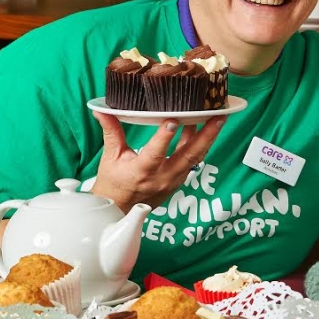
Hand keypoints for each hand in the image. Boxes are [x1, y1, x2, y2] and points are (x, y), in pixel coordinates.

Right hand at [90, 111, 225, 212]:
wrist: (119, 209)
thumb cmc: (114, 183)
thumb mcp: (110, 156)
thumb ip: (111, 131)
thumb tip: (101, 110)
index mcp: (141, 171)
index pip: (154, 153)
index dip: (164, 137)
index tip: (172, 120)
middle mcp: (162, 177)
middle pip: (188, 155)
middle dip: (205, 135)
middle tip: (218, 117)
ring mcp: (173, 180)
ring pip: (195, 157)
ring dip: (207, 138)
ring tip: (217, 119)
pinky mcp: (179, 180)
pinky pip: (193, 161)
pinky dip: (200, 145)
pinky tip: (204, 129)